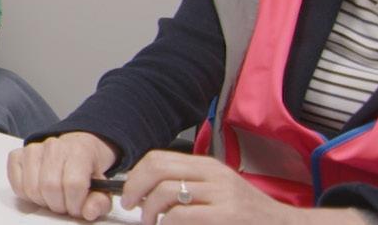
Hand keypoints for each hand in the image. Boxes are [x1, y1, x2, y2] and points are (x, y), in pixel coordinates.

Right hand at [8, 131, 118, 220]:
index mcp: (79, 151)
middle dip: (58, 205)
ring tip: (52, 199)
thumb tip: (88, 212)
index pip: (73, 183)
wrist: (75, 149)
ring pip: (31, 188)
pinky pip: (16, 184)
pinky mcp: (17, 155)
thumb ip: (99, 202)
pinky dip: (27, 195)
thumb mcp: (102, 187)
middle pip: (50, 187)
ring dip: (42, 201)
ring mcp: (32, 149)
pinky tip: (39, 192)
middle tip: (65, 206)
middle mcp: (53, 146)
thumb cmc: (86, 170)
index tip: (77, 208)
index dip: (75, 204)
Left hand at [120, 151, 345, 223]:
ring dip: (149, 210)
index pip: (158, 158)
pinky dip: (167, 222)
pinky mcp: (226, 215)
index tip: (129, 193)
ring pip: (165, 191)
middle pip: (157, 169)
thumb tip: (148, 193)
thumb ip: (189, 187)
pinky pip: (182, 214)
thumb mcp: (218, 192)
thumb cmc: (247, 214)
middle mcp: (214, 174)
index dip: (136, 175)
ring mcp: (222, 194)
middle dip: (134, 189)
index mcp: (208, 167)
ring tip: (151, 222)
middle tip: (132, 207)